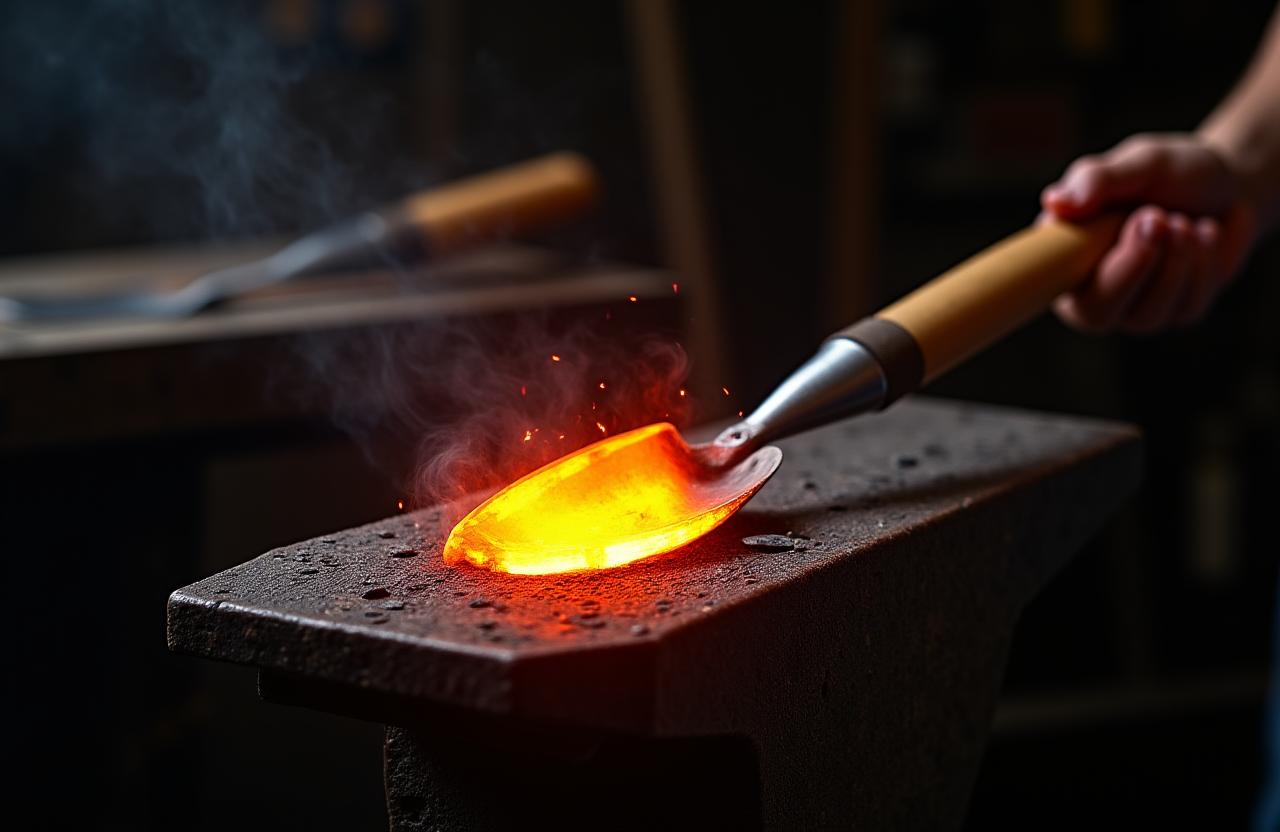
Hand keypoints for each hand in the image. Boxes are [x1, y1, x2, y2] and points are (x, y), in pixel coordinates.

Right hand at [1041, 133, 1255, 332]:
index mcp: (1063, 256)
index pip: (1049, 288)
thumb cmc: (1172, 172)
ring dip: (1174, 260)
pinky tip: (1203, 235)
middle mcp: (1091, 291)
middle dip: (1135, 264)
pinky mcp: (1176, 313)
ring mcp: (1134, 309)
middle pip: (1096, 313)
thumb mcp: (1137, 162)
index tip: (1133, 220)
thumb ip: (1096, 180)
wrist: (1230, 184)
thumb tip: (1054, 202)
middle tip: (1160, 217)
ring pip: (1146, 314)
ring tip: (1185, 221)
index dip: (1083, 263)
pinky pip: (1185, 308)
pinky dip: (1201, 265)